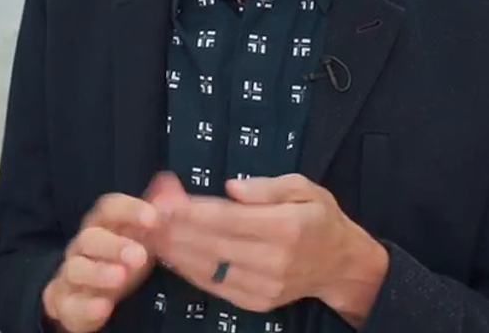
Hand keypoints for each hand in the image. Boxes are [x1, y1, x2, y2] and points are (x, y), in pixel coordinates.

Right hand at [42, 193, 159, 332]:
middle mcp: (82, 246)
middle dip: (114, 244)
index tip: (153, 217)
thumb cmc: (117, 259)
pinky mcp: (66, 303)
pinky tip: (103, 307)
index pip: (109, 208)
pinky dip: (85, 306)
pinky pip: (70, 304)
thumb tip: (169, 180)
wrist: (86, 295)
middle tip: (140, 255)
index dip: (129, 210)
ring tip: (121, 278)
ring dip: (98, 272)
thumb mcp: (140, 236)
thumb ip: (155, 210)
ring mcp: (71, 274)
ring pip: (77, 268)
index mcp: (102, 226)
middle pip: (90, 237)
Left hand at [145, 172, 386, 325]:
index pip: (227, 218)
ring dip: (175, 251)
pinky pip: (215, 286)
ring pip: (209, 267)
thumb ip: (267, 187)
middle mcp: (274, 260)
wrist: (342, 266)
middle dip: (174, 229)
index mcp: (286, 227)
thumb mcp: (305, 188)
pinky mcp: (258, 301)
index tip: (163, 200)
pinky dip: (190, 270)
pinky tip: (172, 255)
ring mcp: (265, 285)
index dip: (191, 210)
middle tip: (146, 215)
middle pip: (212, 244)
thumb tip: (230, 187)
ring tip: (150, 234)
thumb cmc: (320, 220)